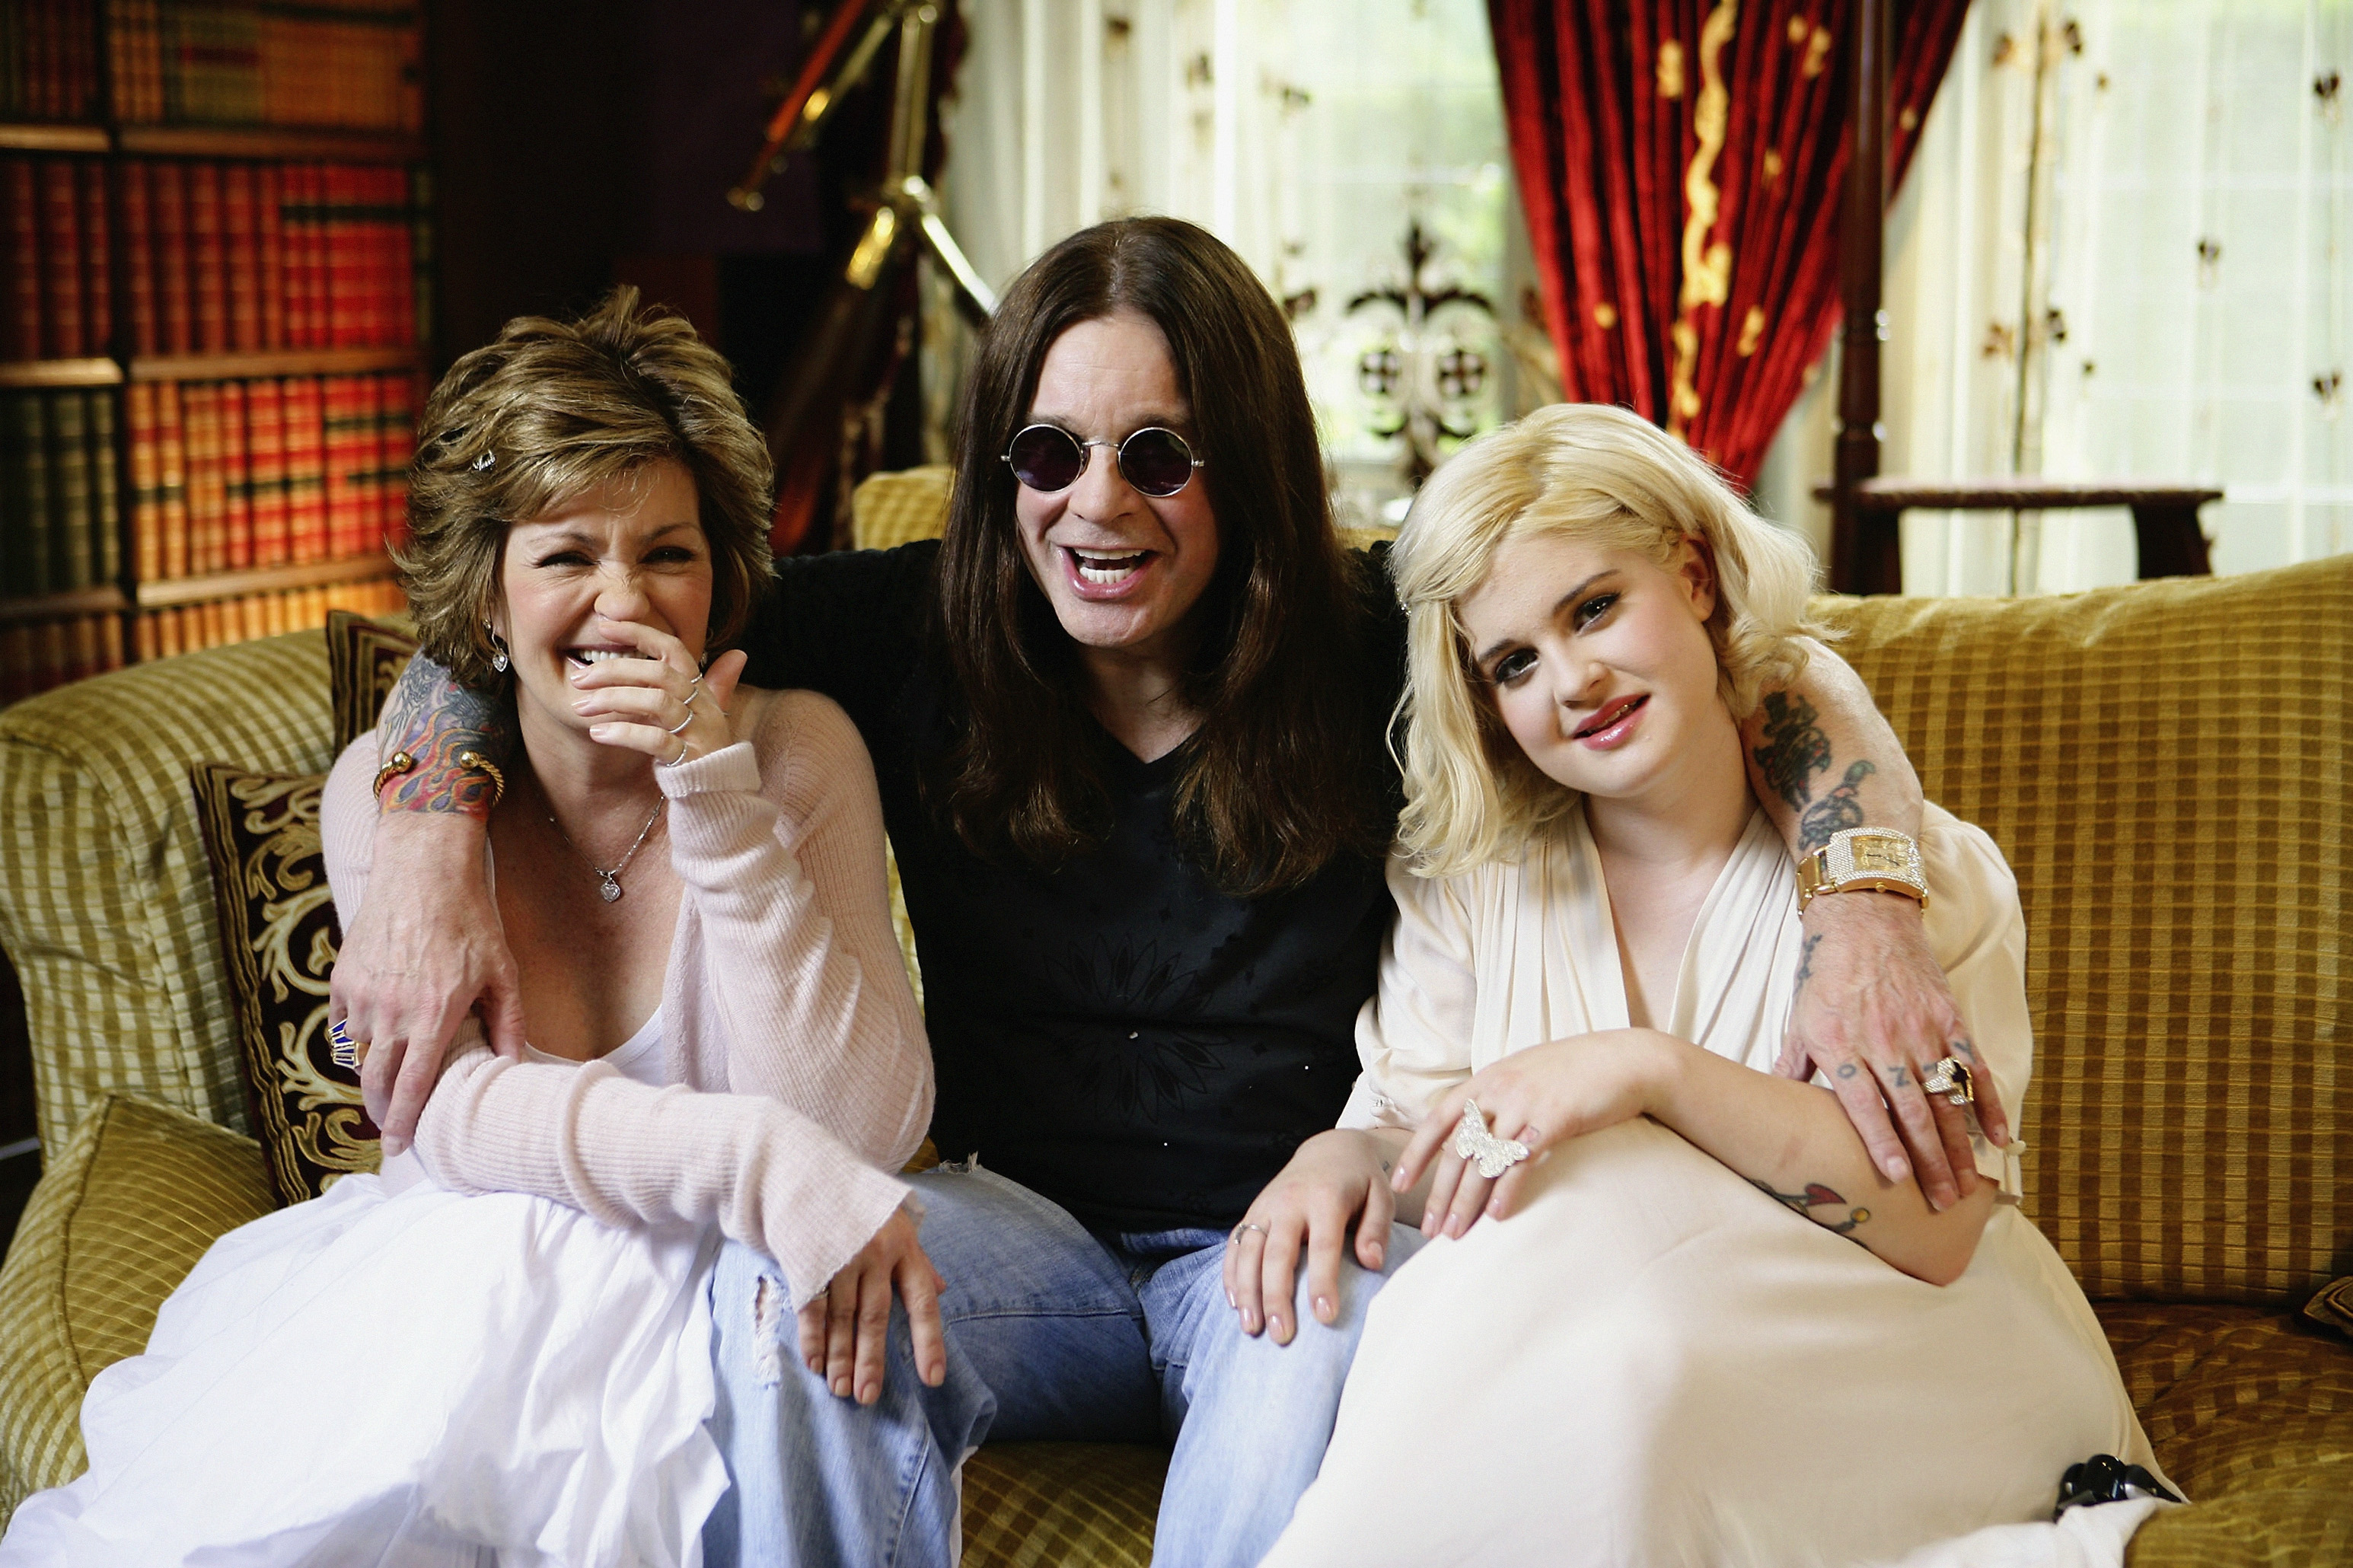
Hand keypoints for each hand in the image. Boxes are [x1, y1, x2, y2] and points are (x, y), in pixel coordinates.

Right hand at [330, 812, 525, 1152]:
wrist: (422, 868)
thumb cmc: (470, 919)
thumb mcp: (503, 971)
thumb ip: (509, 1024)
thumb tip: (513, 1066)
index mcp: (434, 1014)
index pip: (414, 1086)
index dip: (406, 1122)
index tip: (400, 1148)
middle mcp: (391, 1010)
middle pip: (377, 1081)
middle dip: (383, 1111)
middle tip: (392, 1128)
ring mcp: (361, 995)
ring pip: (359, 1054)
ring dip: (372, 1074)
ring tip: (389, 1085)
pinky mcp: (343, 978)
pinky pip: (343, 1025)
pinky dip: (356, 1040)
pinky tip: (374, 1042)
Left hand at [567, 616, 746, 766]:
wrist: (718, 800)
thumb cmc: (704, 754)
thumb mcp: (708, 717)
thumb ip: (715, 684)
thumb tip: (738, 654)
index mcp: (703, 691)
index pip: (674, 650)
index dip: (641, 633)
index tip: (605, 625)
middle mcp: (704, 708)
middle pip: (660, 674)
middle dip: (615, 670)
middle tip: (580, 678)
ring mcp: (699, 734)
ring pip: (657, 702)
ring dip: (613, 700)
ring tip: (581, 707)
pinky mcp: (689, 761)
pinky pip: (656, 741)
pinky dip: (624, 734)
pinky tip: (598, 734)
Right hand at [794, 1205, 945, 1404]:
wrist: (806, 1168)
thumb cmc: (859, 1202)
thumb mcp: (897, 1223)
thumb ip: (918, 1260)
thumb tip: (942, 1290)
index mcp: (904, 1246)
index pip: (922, 1302)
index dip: (929, 1342)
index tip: (932, 1380)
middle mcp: (875, 1253)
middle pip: (875, 1316)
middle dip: (871, 1361)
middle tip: (867, 1397)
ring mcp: (840, 1256)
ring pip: (842, 1316)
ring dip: (840, 1356)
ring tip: (840, 1389)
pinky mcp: (807, 1259)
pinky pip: (811, 1306)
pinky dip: (812, 1337)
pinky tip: (815, 1363)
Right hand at [1222, 1129, 1396, 1344]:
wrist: (1328, 1150)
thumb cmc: (1360, 1182)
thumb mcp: (1381, 1196)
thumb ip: (1376, 1228)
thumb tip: (1372, 1262)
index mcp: (1326, 1197)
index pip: (1323, 1245)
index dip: (1322, 1281)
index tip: (1325, 1317)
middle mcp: (1290, 1201)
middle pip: (1277, 1253)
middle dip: (1276, 1296)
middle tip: (1282, 1335)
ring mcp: (1266, 1206)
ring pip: (1248, 1251)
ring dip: (1247, 1291)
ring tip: (1252, 1329)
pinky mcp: (1252, 1211)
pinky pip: (1235, 1244)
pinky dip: (1231, 1274)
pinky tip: (1235, 1304)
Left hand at [1393, 1031, 1665, 1239]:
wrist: (1626, 1060)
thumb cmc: (1578, 1071)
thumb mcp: (1526, 1073)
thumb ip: (1498, 1096)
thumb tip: (1477, 1124)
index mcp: (1488, 1080)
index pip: (1438, 1120)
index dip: (1417, 1154)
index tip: (1400, 1183)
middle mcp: (1499, 1091)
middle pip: (1457, 1149)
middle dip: (1440, 1193)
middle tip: (1431, 1229)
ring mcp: (1525, 1105)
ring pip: (1483, 1160)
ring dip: (1466, 1202)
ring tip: (1456, 1234)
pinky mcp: (1553, 1121)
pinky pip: (1521, 1162)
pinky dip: (1505, 1191)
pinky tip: (1497, 1216)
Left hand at [1775, 893, 2006, 1209]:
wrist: (1861, 917)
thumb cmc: (1824, 975)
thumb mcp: (1799, 1022)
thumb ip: (1792, 1070)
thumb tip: (1772, 1114)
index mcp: (1841, 1046)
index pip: (1865, 1104)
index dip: (1882, 1142)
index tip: (1898, 1178)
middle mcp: (1883, 1041)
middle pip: (1912, 1110)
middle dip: (1929, 1160)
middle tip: (1943, 1203)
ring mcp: (1920, 1029)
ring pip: (1946, 1097)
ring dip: (1960, 1146)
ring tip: (1968, 1185)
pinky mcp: (1948, 1017)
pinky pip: (1972, 1067)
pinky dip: (1989, 1103)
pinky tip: (2001, 1137)